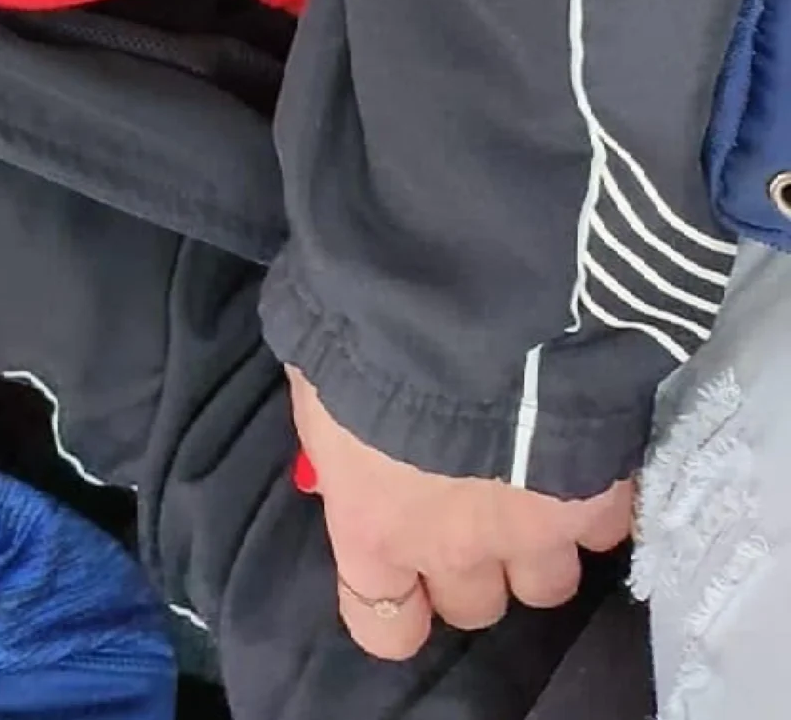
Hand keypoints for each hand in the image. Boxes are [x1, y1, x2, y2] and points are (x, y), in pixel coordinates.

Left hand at [286, 367, 633, 659]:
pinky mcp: (600, 496)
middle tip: (471, 517)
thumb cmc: (364, 337)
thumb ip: (337, 442)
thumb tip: (344, 454)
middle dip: (473, 570)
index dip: (398, 610)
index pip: (384, 624)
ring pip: (549, 584)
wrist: (466, 302)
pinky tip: (584, 468)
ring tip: (531, 497)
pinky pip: (606, 531)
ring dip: (539, 549)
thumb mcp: (320, 386)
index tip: (405, 582)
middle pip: (476, 607)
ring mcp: (535, 531)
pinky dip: (596, 508)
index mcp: (374, 527)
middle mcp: (455, 549)